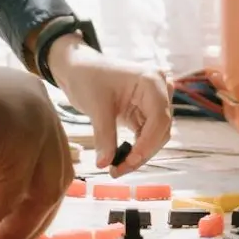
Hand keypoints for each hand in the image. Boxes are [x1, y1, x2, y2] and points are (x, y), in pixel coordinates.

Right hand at [0, 53, 73, 238]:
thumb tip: (0, 221)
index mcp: (31, 104)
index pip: (50, 164)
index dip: (34, 204)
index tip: (12, 233)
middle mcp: (41, 109)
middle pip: (54, 181)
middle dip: (29, 223)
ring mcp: (34, 123)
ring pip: (38, 196)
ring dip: (10, 233)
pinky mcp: (17, 142)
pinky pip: (4, 200)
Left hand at [47, 35, 174, 176]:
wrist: (78, 68)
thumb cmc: (87, 77)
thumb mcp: (96, 106)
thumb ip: (104, 136)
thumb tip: (105, 164)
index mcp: (152, 81)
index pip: (160, 118)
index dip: (147, 143)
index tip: (129, 161)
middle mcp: (160, 91)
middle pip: (160, 130)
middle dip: (142, 153)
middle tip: (118, 170)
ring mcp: (154, 102)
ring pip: (155, 136)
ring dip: (140, 154)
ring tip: (116, 168)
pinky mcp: (145, 112)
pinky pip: (147, 135)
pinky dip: (136, 149)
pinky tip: (120, 160)